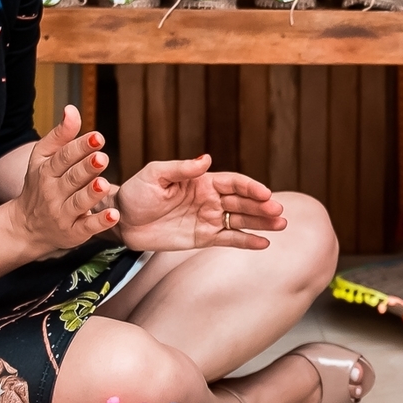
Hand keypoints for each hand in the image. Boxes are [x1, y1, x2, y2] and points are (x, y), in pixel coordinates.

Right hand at [6, 106, 118, 259]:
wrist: (25, 226)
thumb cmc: (39, 185)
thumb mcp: (43, 158)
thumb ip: (60, 135)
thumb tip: (72, 109)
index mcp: (46, 171)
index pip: (64, 157)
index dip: (81, 147)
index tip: (97, 137)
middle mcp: (53, 192)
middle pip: (72, 178)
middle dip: (86, 168)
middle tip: (102, 157)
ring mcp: (62, 214)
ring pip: (78, 202)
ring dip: (91, 193)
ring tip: (103, 183)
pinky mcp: (73, 233)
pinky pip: (86, 227)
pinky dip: (99, 222)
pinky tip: (114, 215)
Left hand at [115, 155, 285, 251]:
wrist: (121, 220)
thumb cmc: (136, 192)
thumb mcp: (156, 175)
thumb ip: (182, 169)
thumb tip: (206, 159)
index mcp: (202, 181)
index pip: (233, 183)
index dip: (251, 187)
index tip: (266, 193)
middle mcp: (209, 199)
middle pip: (242, 202)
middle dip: (262, 206)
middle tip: (279, 212)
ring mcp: (207, 219)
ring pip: (240, 221)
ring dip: (261, 223)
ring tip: (281, 225)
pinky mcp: (202, 238)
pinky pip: (228, 239)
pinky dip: (246, 241)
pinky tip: (263, 243)